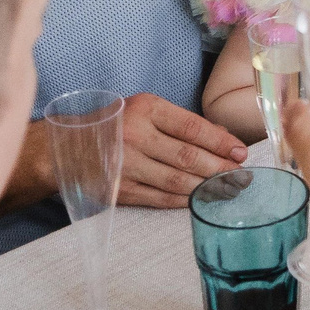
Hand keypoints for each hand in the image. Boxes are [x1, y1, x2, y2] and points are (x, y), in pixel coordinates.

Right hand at [117, 93, 246, 208]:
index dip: (220, 142)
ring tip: (226, 189)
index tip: (240, 152)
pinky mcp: (119, 189)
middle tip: (239, 175)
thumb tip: (222, 139)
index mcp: (146, 109)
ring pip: (176, 180)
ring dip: (205, 187)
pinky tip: (198, 199)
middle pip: (187, 156)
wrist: (69, 145)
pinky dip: (182, 200)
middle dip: (219, 168)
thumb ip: (181, 123)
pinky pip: (158, 197)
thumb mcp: (146, 109)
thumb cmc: (117, 124)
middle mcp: (135, 135)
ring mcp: (126, 165)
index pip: (192, 127)